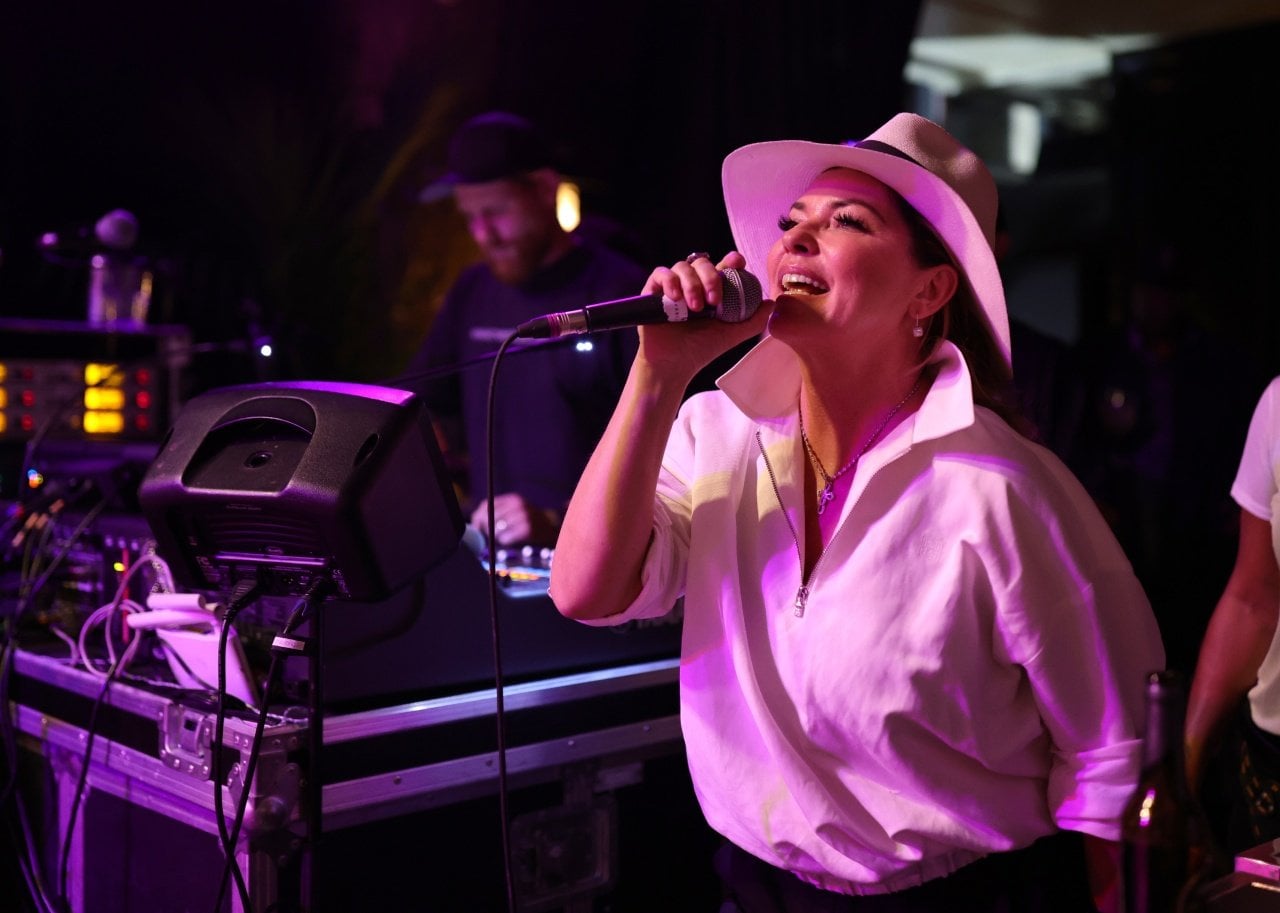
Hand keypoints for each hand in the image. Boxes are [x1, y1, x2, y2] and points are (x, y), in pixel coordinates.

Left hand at [471, 492, 559, 547]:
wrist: (552, 529)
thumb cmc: (529, 522)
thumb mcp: (516, 511)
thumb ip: (498, 513)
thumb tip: (475, 523)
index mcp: (514, 499)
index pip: (488, 504)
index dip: (478, 516)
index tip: (476, 526)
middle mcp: (519, 505)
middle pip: (490, 516)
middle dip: (485, 528)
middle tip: (487, 535)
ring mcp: (524, 516)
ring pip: (497, 528)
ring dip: (496, 536)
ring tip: (502, 538)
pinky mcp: (528, 529)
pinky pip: (506, 537)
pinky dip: (505, 540)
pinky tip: (509, 540)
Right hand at [635, 250, 771, 380]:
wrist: (675, 365)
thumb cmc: (702, 350)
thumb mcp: (732, 335)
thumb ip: (753, 320)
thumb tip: (772, 303)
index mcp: (711, 290)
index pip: (722, 266)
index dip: (731, 260)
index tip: (738, 263)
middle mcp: (692, 284)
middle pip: (703, 262)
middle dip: (710, 277)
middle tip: (714, 301)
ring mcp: (672, 287)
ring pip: (682, 266)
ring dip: (691, 283)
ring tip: (694, 308)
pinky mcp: (652, 292)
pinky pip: (660, 273)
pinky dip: (669, 281)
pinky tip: (675, 298)